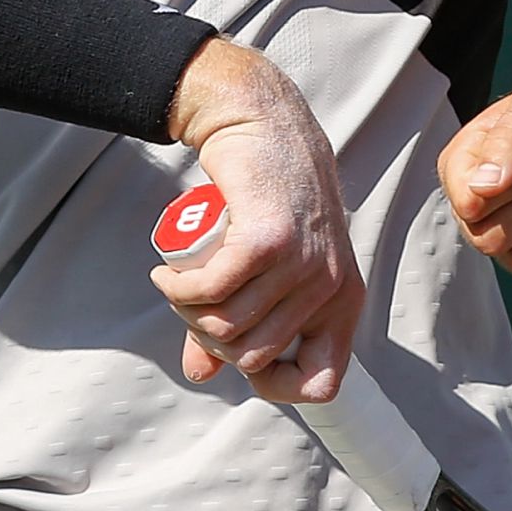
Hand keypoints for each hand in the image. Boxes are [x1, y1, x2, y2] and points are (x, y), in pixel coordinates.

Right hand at [150, 40, 362, 404]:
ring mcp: (303, 264)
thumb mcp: (268, 267)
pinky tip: (168, 272)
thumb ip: (237, 322)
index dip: (273, 386)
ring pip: (227, 327)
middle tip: (192, 301)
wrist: (266, 124)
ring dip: (187, 311)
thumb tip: (201, 374)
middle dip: (210, 338)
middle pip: (253, 358)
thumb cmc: (268, 201)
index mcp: (344, 302)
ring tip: (179, 281)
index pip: (323, 384)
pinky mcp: (268, 239)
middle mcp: (331, 288)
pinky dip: (179, 288)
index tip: (235, 355)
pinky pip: (211, 290)